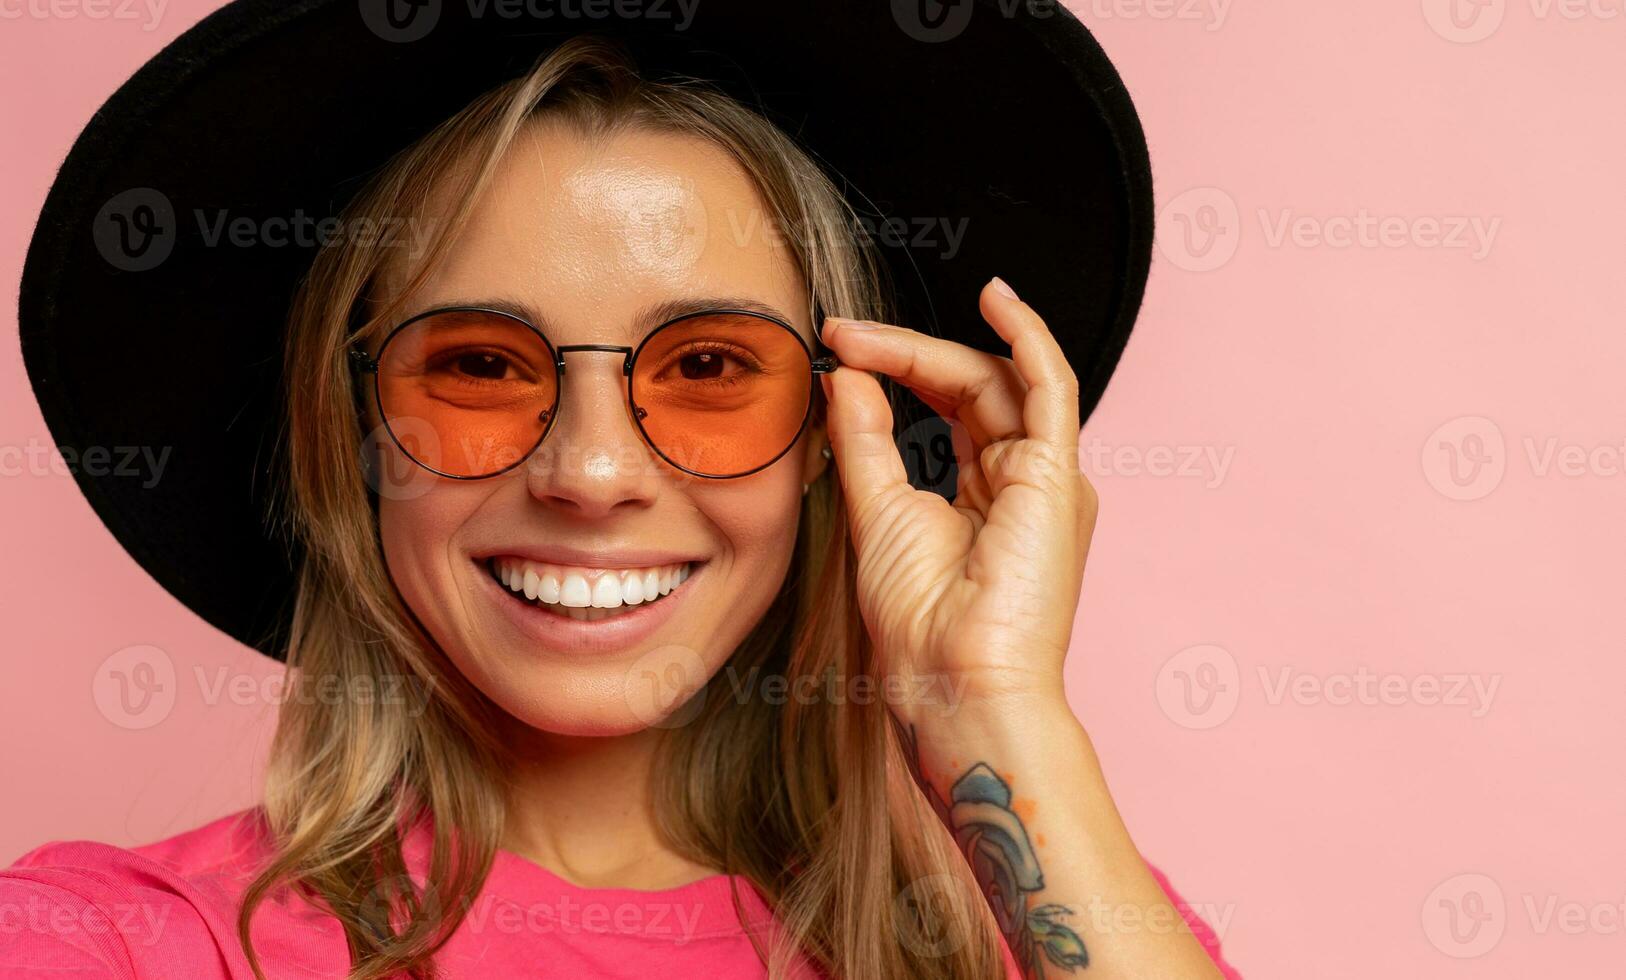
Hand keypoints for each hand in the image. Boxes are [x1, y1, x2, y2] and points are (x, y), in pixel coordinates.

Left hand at [818, 277, 1098, 722]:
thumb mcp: (877, 509)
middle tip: (839, 336)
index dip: (894, 368)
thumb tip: (845, 374)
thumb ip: (865, 437)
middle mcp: (1025, 480)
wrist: (954, 681)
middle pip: (971, 385)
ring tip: (866, 334)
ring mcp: (1046, 476)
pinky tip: (996, 299)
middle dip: (903, 353)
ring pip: (998, 379)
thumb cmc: (921, 622)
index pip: (948, 404)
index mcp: (987, 494)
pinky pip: (1051, 385)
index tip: (834, 348)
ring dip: (931, 347)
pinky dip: (1028, 336)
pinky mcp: (1056, 475)